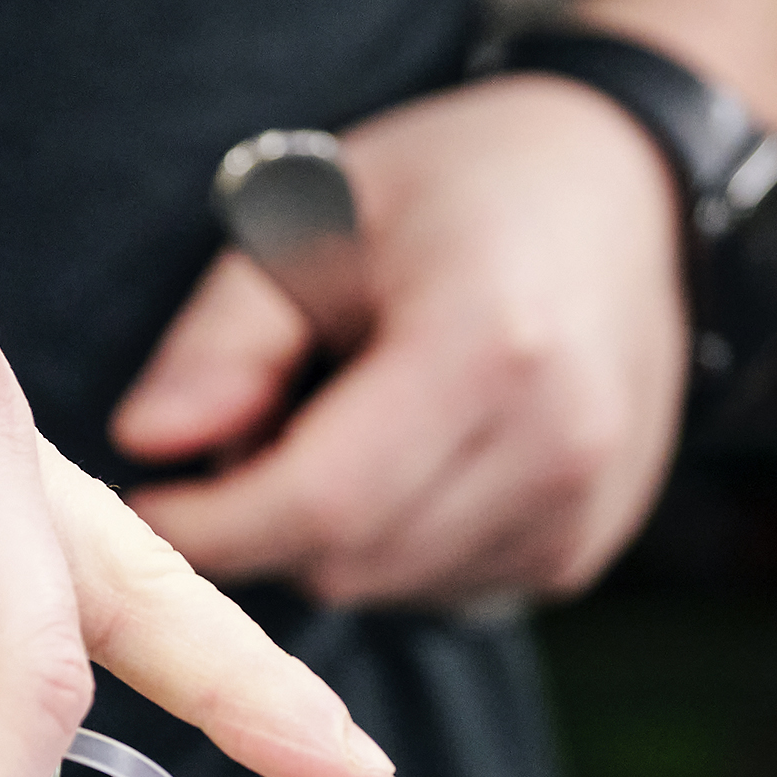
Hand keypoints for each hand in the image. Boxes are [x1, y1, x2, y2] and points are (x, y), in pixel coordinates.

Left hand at [111, 74, 691, 607]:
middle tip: (254, 425)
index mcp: (489, 345)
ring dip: (328, 535)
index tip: (145, 505)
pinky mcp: (579, 552)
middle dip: (265, 521)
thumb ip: (224, 338)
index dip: (212, 524)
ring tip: (343, 421)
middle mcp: (557, 444)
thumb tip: (146, 442)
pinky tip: (406, 455)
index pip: (319, 501)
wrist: (630, 193)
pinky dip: (390, 544)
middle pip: (345, 559)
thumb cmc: (456, 186)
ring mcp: (582, 510)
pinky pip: (436, 590)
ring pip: (385, 587)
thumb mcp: (314, 217)